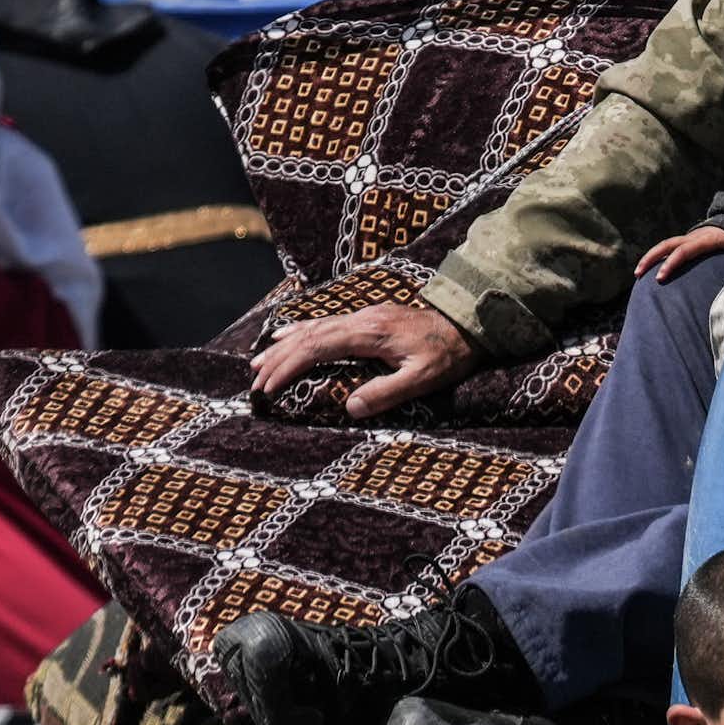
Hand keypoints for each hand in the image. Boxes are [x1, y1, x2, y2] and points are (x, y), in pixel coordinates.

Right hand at [247, 299, 476, 420]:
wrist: (469, 324)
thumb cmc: (449, 354)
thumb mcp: (422, 379)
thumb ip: (386, 392)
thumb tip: (349, 408)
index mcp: (369, 333)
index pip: (317, 348)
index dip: (289, 367)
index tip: (269, 387)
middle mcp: (361, 319)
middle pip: (308, 337)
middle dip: (278, 359)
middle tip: (254, 383)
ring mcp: (364, 316)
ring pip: (314, 328)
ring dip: (284, 345)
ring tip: (258, 363)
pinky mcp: (368, 318)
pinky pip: (326, 323)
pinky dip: (301, 331)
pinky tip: (287, 335)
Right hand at [634, 223, 723, 282]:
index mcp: (705, 239)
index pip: (684, 251)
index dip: (671, 263)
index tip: (660, 276)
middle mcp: (692, 237)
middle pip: (667, 245)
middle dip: (652, 258)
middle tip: (639, 274)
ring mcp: (685, 238)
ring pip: (663, 246)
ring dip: (649, 258)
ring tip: (637, 274)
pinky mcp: (683, 243)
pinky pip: (666, 249)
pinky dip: (655, 258)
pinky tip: (647, 272)